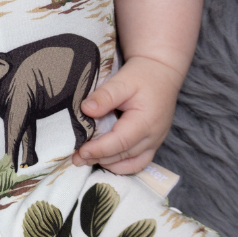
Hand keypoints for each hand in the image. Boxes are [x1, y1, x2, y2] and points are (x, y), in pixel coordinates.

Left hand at [72, 56, 181, 174]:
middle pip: (123, 155)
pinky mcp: (152, 143)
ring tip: (87, 159)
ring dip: (108, 163)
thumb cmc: (142, 75)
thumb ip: (105, 96)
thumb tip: (86, 110)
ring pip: (130, 163)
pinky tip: (105, 159)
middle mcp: (153, 136)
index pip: (120, 142)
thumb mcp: (122, 81)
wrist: (162, 72)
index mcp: (146, 121)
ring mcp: (155, 142)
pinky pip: (138, 162)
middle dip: (98, 158)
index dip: (99, 149)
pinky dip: (121, 165)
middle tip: (76, 158)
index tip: (80, 151)